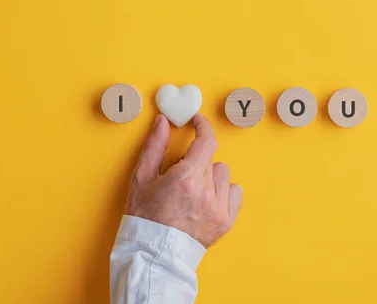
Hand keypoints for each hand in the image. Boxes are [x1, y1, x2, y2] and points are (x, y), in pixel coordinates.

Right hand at [125, 113, 242, 247]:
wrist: (153, 253)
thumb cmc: (144, 216)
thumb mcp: (142, 177)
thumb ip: (155, 145)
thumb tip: (163, 121)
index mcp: (187, 177)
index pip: (207, 140)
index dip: (203, 126)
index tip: (197, 122)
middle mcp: (207, 191)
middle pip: (210, 158)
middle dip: (195, 160)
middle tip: (180, 176)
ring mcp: (219, 207)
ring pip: (223, 173)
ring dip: (210, 176)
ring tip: (192, 191)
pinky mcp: (227, 221)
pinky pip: (234, 191)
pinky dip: (222, 192)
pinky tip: (206, 200)